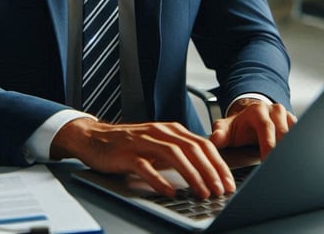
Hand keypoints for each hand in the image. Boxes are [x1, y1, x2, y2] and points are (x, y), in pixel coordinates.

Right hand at [51, 118, 235, 197]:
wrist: (95, 138)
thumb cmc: (129, 144)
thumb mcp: (158, 145)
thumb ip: (180, 153)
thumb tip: (206, 171)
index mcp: (171, 130)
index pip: (202, 144)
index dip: (218, 163)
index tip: (228, 182)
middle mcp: (160, 132)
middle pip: (192, 149)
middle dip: (210, 171)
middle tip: (220, 190)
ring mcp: (143, 141)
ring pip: (174, 155)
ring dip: (191, 175)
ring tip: (201, 192)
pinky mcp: (127, 153)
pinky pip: (146, 166)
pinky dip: (160, 179)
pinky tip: (169, 192)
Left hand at [209, 99, 296, 159]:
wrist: (251, 116)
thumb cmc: (239, 125)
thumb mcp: (226, 127)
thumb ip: (219, 133)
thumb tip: (215, 139)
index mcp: (257, 111)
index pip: (266, 127)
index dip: (268, 145)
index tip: (268, 161)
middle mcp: (274, 111)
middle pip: (284, 132)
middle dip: (283, 151)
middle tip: (280, 169)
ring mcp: (287, 116)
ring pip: (295, 134)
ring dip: (292, 150)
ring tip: (290, 167)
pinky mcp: (295, 124)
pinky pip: (301, 136)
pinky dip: (298, 149)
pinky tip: (296, 162)